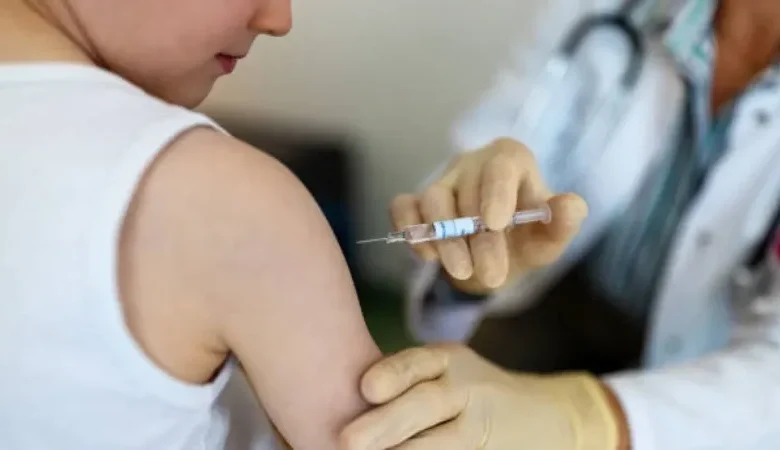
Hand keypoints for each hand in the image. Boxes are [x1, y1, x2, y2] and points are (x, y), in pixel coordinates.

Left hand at [339, 345, 623, 449]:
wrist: (546, 417)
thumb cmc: (468, 392)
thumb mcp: (445, 373)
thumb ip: (404, 380)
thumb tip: (343, 405)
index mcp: (449, 361)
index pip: (419, 362)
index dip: (393, 373)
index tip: (366, 387)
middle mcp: (467, 389)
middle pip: (427, 403)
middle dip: (387, 423)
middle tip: (347, 439)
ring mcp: (481, 426)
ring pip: (444, 442)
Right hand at [390, 138, 587, 293]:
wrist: (494, 256)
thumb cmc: (525, 237)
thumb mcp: (550, 236)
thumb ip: (564, 222)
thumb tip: (571, 206)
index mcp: (509, 160)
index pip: (500, 166)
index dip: (495, 193)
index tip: (494, 224)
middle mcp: (472, 164)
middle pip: (467, 192)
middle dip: (477, 238)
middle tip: (492, 276)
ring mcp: (441, 181)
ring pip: (432, 199)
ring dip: (445, 238)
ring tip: (461, 271)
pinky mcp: (415, 202)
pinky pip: (402, 207)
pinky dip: (410, 229)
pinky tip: (427, 256)